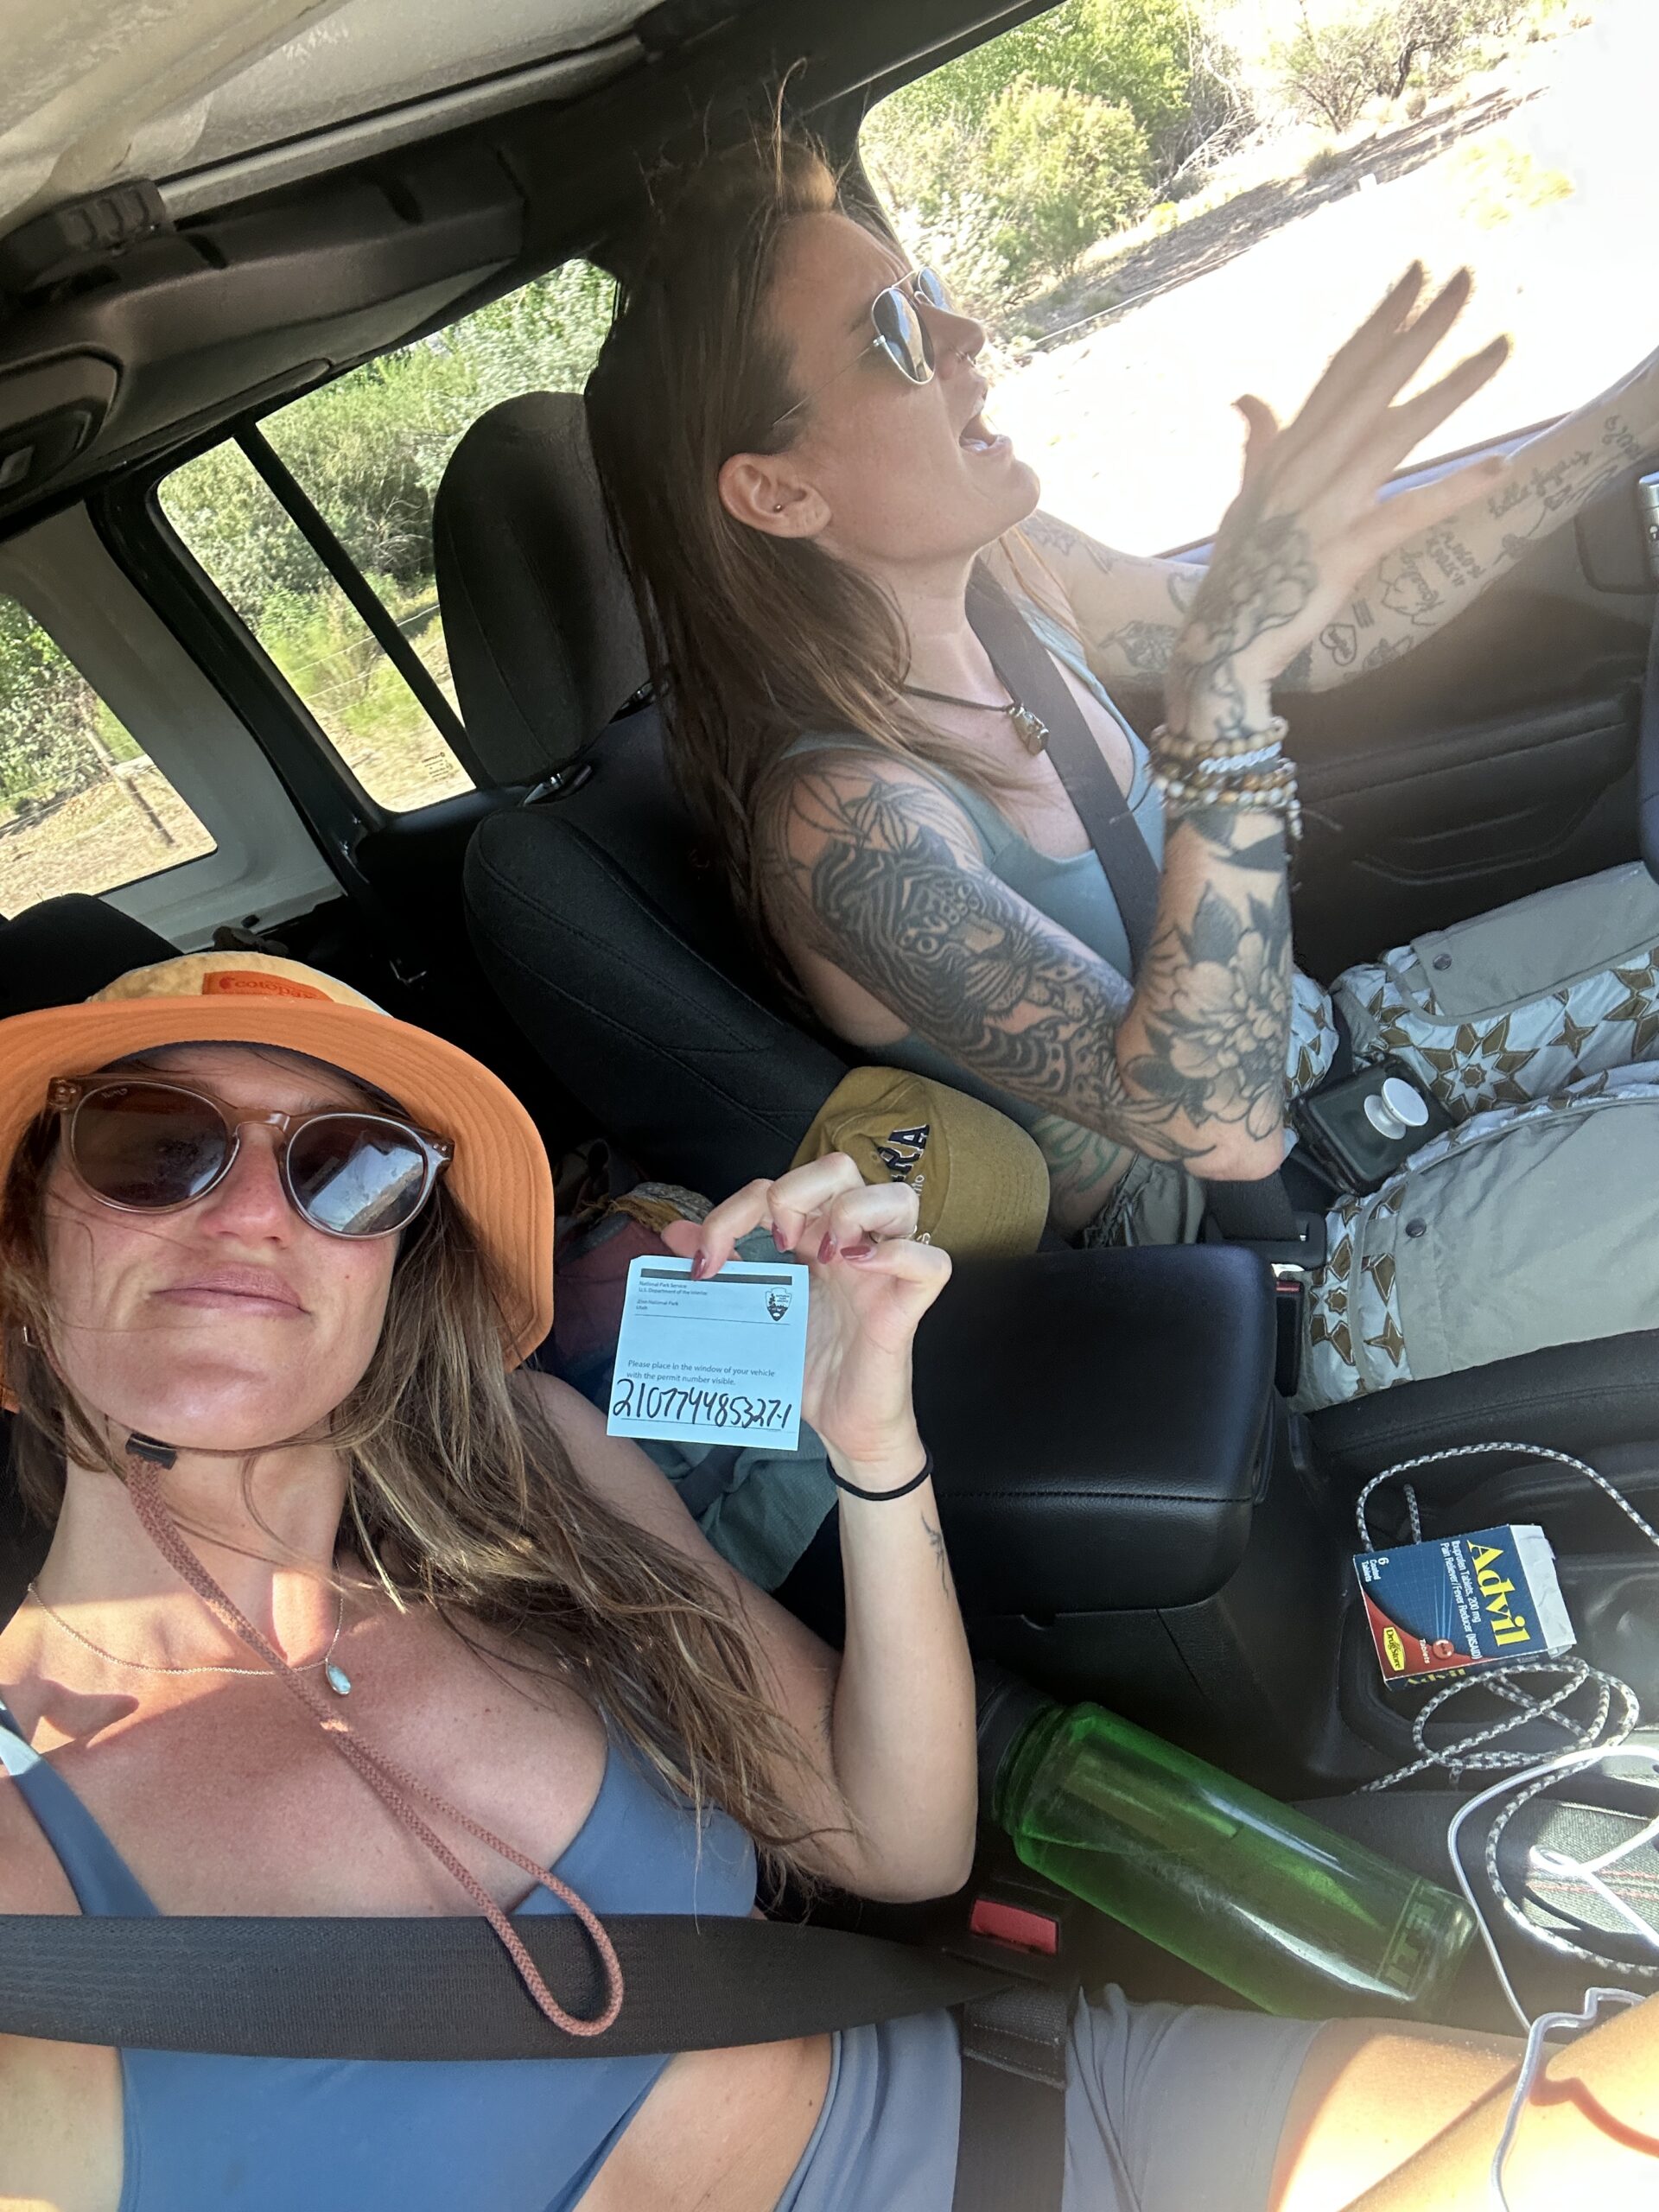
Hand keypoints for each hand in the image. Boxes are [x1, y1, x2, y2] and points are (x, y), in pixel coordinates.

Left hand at [658, 1156, 950, 1485]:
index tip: (703, 1264)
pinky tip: (864, 1267)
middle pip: (839, 1168)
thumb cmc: (807, 1368)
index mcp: (812, 1240)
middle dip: (795, 1190)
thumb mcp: (753, 1314)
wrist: (843, 1428)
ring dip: (853, 1210)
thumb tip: (672, 1236)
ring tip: (827, 1252)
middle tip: (776, 1241)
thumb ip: (722, 1272)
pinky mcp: (907, 1309)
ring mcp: (884, 1274)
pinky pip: (930, 1263)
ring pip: (898, 1197)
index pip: (776, 1188)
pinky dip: (899, 1254)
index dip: (732, 1213)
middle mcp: (851, 1245)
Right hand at [1168, 264, 1510, 739]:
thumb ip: (1257, 444)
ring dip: (1453, 388)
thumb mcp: (1244, 502)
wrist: (1219, 647)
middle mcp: (1306, 469)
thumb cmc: (1236, 579)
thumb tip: (1247, 397)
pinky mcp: (1344, 554)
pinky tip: (1500, 469)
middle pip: (1372, 384)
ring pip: (1396, 433)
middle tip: (1467, 277)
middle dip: (1421, 329)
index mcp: (1288, 453)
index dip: (1381, 321)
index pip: (1341, 371)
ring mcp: (1325, 510)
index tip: (1416, 274)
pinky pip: (1406, 516)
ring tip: (1502, 347)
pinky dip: (1453, 493)